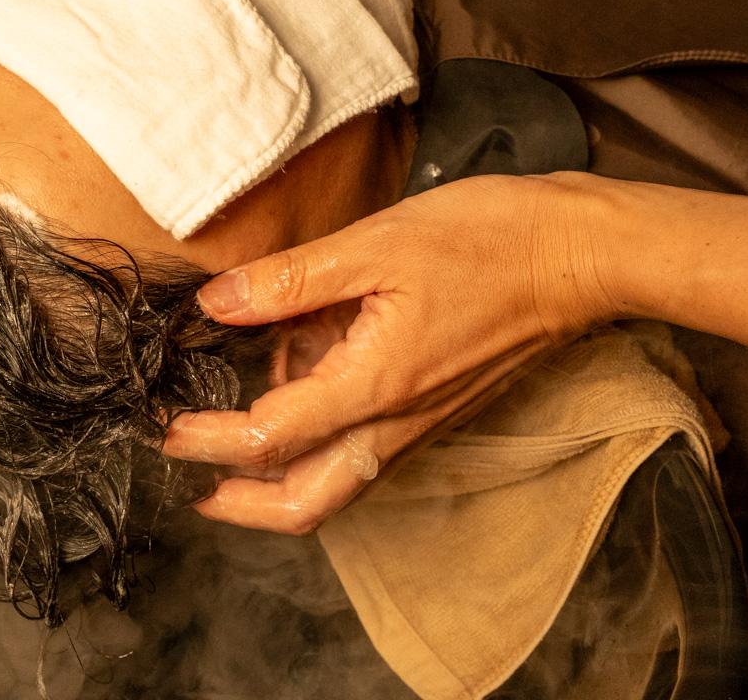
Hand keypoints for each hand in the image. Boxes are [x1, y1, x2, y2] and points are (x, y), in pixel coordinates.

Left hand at [162, 173, 617, 534]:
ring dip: (277, 474)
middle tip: (195, 482)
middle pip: (307, 502)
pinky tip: (297, 378)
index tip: (165, 431)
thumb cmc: (489, 241)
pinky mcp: (432, 408)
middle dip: (243, 505)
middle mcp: (396, 423)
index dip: (208, 441)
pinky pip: (363, 447)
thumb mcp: (375, 245)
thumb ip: (290, 281)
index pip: (270, 439)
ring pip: (336, 482)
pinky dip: (318, 438)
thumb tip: (216, 303)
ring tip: (230, 424)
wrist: (581, 255)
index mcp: (374, 387)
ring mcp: (418, 422)